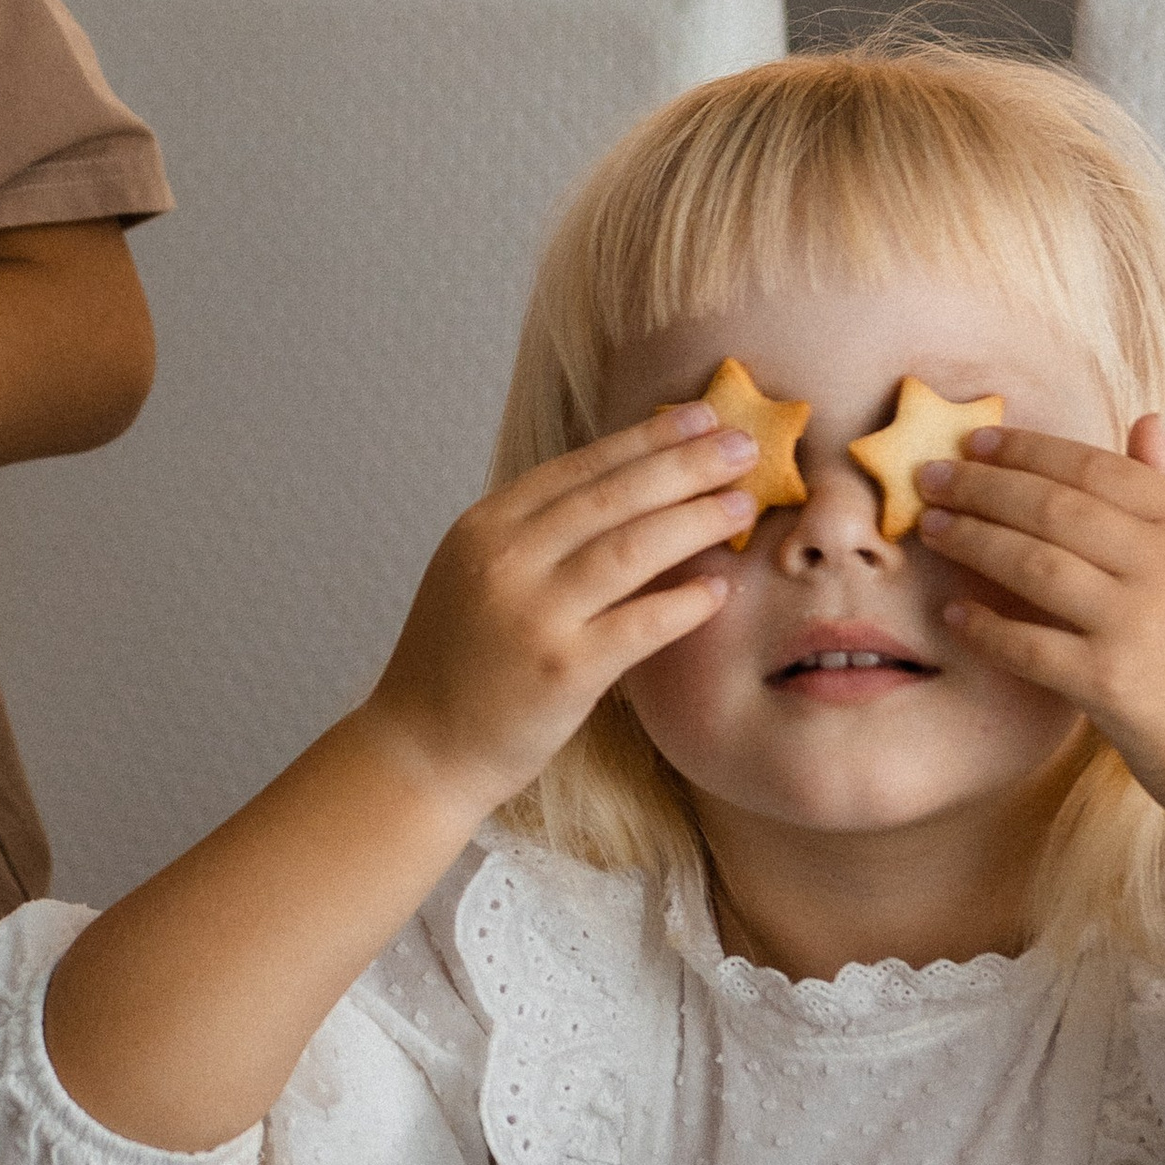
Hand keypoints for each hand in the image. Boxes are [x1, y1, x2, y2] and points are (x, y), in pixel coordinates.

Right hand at [367, 403, 754, 815]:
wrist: (420, 748)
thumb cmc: (457, 664)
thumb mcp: (476, 576)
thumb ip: (535, 535)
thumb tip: (626, 492)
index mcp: (484, 527)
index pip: (578, 466)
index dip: (646, 438)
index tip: (698, 415)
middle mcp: (505, 560)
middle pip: (613, 495)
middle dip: (686, 464)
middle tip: (742, 444)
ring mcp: (533, 613)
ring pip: (633, 548)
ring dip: (697, 520)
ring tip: (744, 504)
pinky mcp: (563, 669)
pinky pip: (641, 624)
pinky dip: (685, 602)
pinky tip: (721, 589)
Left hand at [918, 417, 1164, 820]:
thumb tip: (1144, 423)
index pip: (1100, 469)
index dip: (1031, 450)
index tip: (979, 441)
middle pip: (1054, 508)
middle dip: (982, 487)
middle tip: (929, 476)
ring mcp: (1139, 624)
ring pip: (1032, 564)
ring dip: (971, 540)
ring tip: (930, 527)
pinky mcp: (1110, 684)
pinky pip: (1026, 644)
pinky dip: (983, 627)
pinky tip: (953, 612)